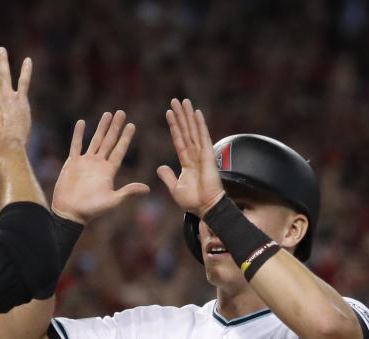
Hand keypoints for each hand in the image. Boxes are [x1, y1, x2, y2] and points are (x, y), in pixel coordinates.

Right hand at [52, 112, 149, 223]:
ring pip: (95, 140)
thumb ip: (128, 192)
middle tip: (122, 112)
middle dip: (115, 127)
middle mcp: (99, 164)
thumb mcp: (112, 201)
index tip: (132, 125)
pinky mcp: (72, 163)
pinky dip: (78, 134)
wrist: (70, 213)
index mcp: (109, 171)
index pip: (119, 150)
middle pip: (109, 141)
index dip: (126, 138)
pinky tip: (82, 123)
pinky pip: (76, 145)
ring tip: (107, 114)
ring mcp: (85, 162)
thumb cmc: (91, 210)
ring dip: (101, 127)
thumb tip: (147, 189)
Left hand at [156, 98, 224, 217]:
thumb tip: (160, 167)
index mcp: (187, 161)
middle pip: (186, 130)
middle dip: (181, 115)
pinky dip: (200, 124)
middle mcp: (195, 155)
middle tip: (175, 100)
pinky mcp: (208, 156)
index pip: (178, 139)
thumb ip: (168, 176)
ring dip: (188, 115)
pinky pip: (203, 137)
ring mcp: (202, 154)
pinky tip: (196, 113)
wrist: (205, 208)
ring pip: (193, 130)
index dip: (174, 126)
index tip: (168, 113)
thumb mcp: (175, 188)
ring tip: (183, 101)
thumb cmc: (193, 201)